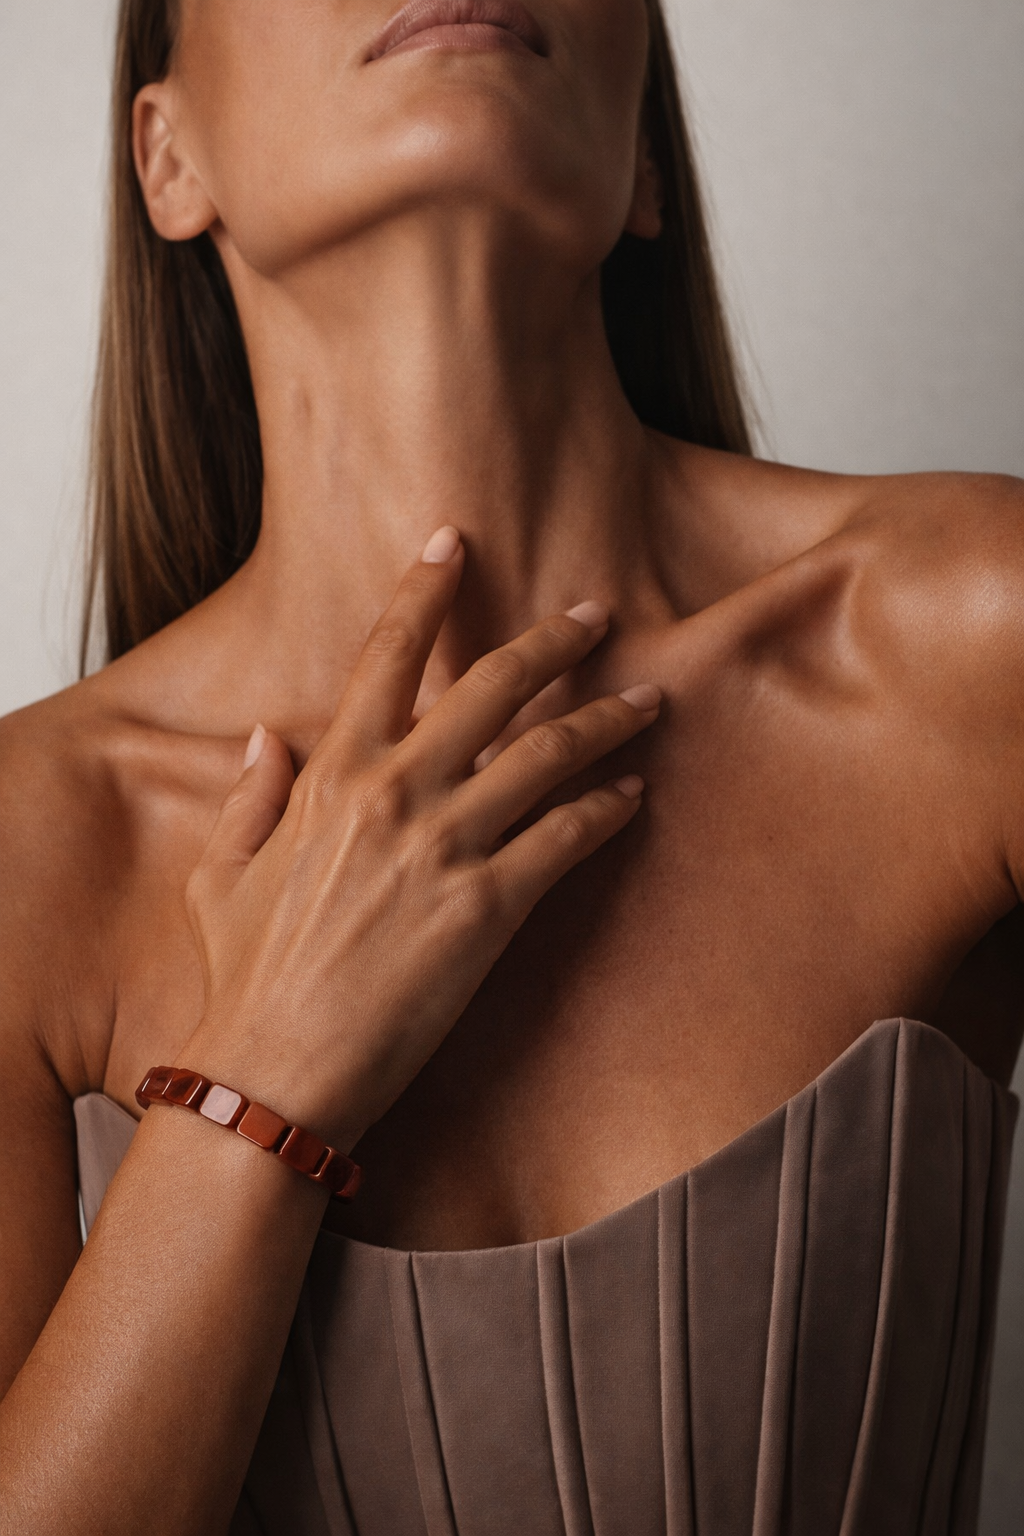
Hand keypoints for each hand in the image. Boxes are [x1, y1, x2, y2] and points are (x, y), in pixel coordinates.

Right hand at [181, 527, 659, 1148]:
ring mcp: (446, 846)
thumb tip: (265, 736)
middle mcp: (395, 791)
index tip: (455, 540)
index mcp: (329, 773)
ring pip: (548, 752)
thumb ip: (247, 796)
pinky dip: (607, 809)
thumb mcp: (219, 876)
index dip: (425, 588)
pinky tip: (633, 795)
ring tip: (650, 697)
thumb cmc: (245, 978)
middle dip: (553, 638)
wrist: (274, 1071)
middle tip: (596, 611)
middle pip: (492, 684)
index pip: (387, 653)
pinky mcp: (489, 907)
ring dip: (608, 716)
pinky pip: (566, 837)